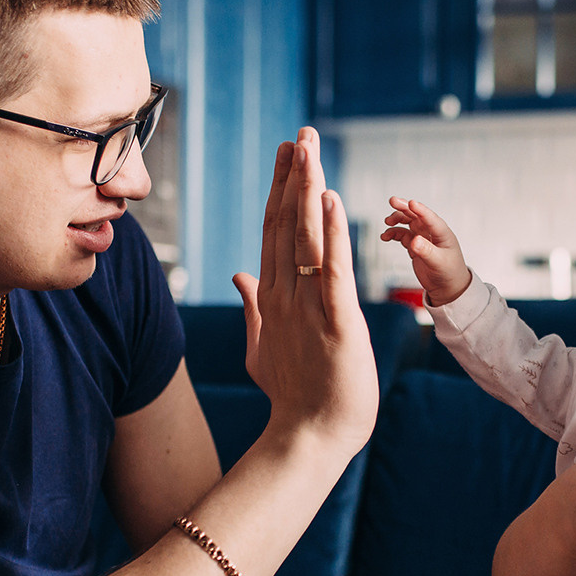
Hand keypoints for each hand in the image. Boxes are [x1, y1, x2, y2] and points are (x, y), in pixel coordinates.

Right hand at [233, 129, 379, 453]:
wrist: (309, 440)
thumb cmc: (294, 398)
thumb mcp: (265, 347)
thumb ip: (254, 307)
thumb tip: (240, 273)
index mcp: (273, 299)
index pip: (275, 233)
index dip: (281, 191)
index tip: (287, 155)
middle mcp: (285, 296)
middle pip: (286, 225)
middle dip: (293, 177)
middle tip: (300, 135)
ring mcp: (307, 308)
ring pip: (305, 238)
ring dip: (307, 190)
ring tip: (309, 149)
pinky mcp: (335, 324)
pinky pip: (331, 271)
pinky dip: (330, 235)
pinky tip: (330, 199)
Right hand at [378, 197, 472, 306]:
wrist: (447, 287)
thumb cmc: (449, 273)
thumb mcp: (439, 263)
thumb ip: (426, 251)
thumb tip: (414, 240)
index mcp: (442, 233)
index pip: (431, 218)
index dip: (421, 210)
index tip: (411, 203)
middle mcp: (432, 233)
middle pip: (416, 215)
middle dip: (404, 208)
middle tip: (393, 201)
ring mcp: (422, 238)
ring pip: (407, 223)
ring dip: (397, 220)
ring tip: (387, 222)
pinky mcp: (415, 246)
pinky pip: (402, 235)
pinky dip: (393, 234)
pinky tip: (386, 236)